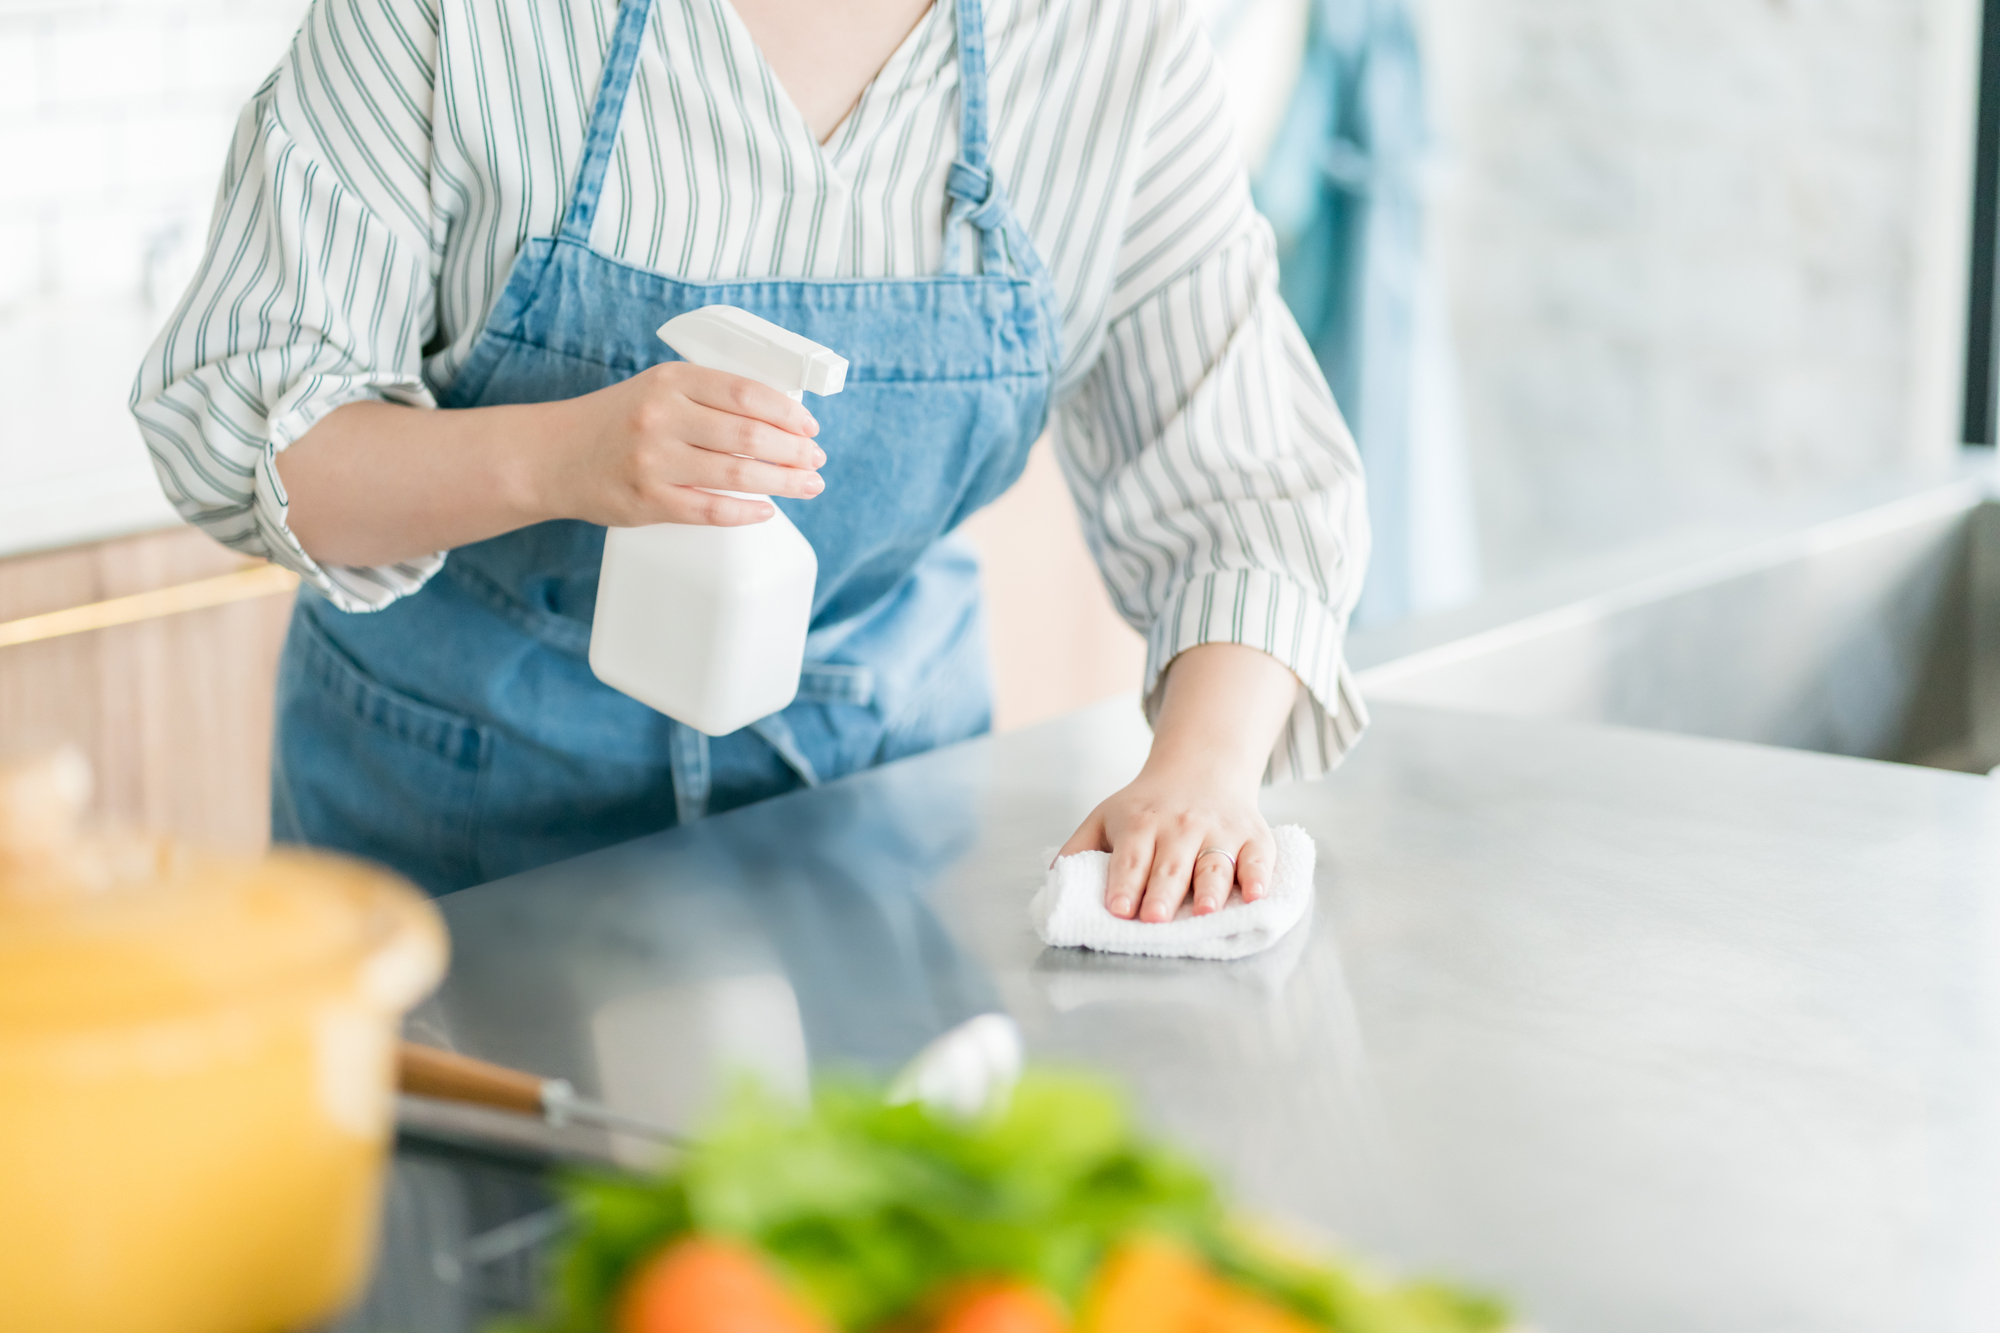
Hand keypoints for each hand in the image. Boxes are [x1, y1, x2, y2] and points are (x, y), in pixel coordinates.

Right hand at [537, 362, 825, 527]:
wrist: (551, 456)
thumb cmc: (616, 423)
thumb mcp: (657, 390)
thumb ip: (707, 398)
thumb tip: (778, 420)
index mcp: (671, 380)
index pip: (747, 392)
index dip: (788, 413)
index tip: (810, 427)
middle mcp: (663, 416)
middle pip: (751, 435)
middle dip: (795, 451)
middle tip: (816, 460)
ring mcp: (654, 460)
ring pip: (738, 473)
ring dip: (784, 481)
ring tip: (808, 485)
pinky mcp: (647, 501)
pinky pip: (711, 510)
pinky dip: (746, 512)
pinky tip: (767, 511)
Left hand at [1058, 764, 1274, 920]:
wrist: (1201, 768)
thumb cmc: (1146, 806)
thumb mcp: (1105, 817)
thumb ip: (1079, 849)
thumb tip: (1054, 883)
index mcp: (1140, 823)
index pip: (1130, 859)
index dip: (1124, 884)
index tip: (1118, 909)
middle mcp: (1180, 826)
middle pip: (1171, 866)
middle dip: (1163, 894)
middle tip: (1155, 919)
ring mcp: (1219, 831)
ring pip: (1214, 864)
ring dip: (1210, 889)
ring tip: (1204, 913)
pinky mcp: (1253, 836)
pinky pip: (1259, 857)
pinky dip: (1259, 875)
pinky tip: (1256, 893)